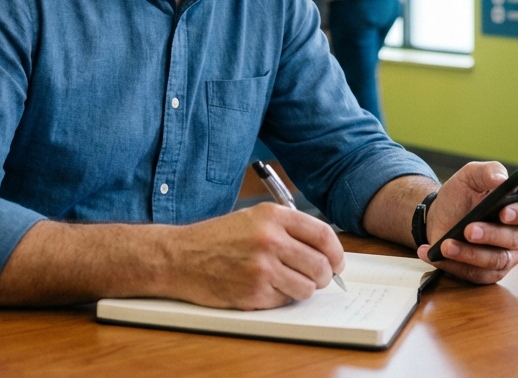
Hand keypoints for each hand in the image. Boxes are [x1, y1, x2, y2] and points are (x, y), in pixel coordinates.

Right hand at [169, 204, 344, 309]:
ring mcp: (261, 267)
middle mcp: (269, 239)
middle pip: (320, 265)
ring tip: (284, 282)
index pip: (323, 235)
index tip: (337, 262)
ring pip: (307, 287)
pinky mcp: (253, 292)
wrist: (180, 257)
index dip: (336, 252)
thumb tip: (324, 251)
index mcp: (272, 216)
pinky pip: (285, 300)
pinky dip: (279, 298)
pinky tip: (262, 287)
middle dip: (323, 276)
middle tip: (316, 277)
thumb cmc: (216, 238)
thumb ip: (288, 229)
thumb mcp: (253, 218)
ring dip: (301, 289)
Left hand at [417, 161, 517, 284]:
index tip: (503, 211)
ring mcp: (504, 256)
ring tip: (446, 245)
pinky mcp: (486, 273)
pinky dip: (452, 265)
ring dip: (469, 253)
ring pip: (495, 261)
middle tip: (469, 229)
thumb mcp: (470, 176)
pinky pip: (474, 274)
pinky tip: (434, 254)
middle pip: (515, 239)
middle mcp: (517, 235)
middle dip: (491, 235)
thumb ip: (487, 171)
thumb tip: (501, 178)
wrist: (438, 215)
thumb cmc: (461, 195)